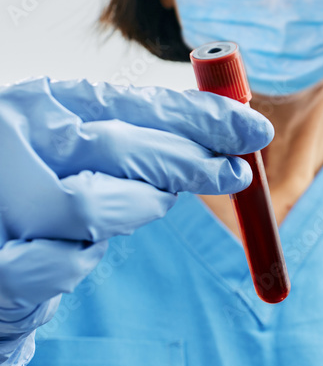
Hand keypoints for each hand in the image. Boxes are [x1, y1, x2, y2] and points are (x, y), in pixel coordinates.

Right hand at [0, 76, 272, 365]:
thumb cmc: (46, 193)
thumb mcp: (91, 148)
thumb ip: (150, 137)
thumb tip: (238, 133)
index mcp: (45, 102)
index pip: (137, 103)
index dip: (203, 118)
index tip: (254, 130)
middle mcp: (16, 138)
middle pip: (122, 148)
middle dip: (189, 164)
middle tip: (235, 177)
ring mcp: (1, 194)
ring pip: (94, 207)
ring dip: (134, 212)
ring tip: (139, 209)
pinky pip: (64, 263)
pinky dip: (81, 260)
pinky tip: (77, 251)